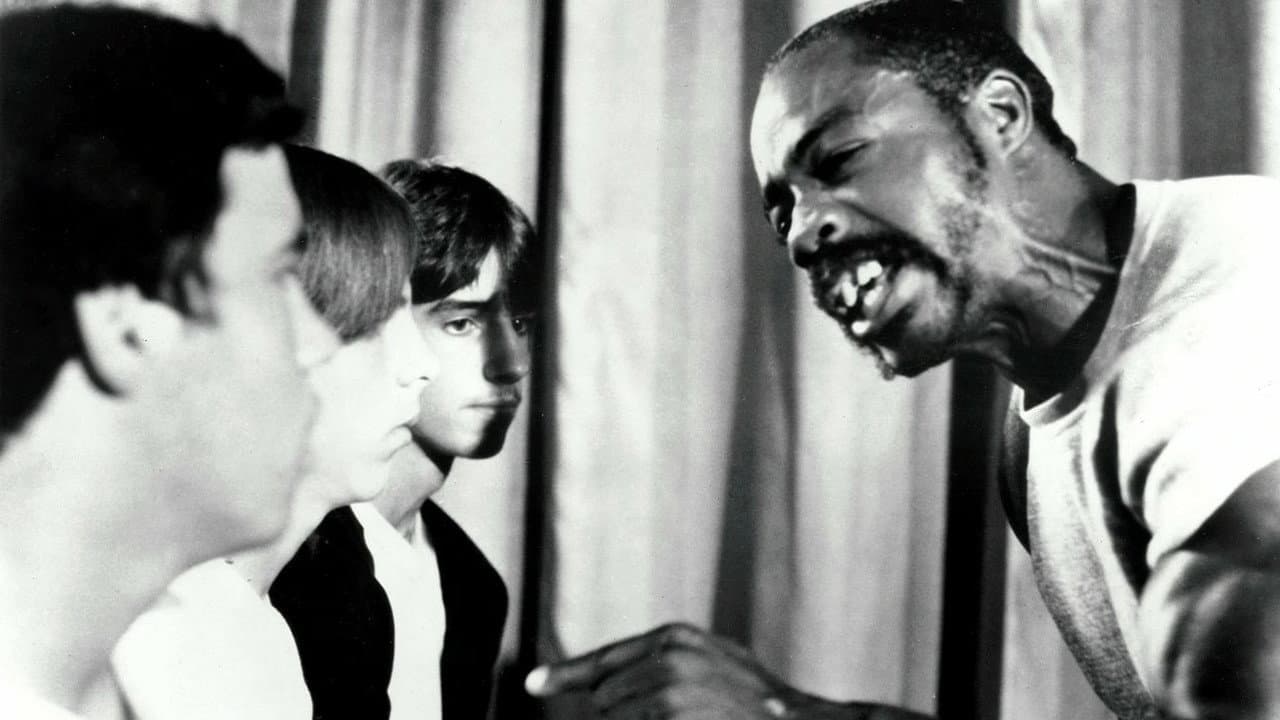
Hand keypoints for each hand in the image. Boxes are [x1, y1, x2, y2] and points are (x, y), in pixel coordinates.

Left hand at [524, 622, 802, 718]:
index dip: (565, 674)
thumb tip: (611, 683)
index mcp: (674, 639)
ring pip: (614, 719)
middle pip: (605, 698)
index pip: (605, 658)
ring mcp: (667, 691)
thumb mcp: (712, 663)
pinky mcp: (668, 716)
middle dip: (622, 714)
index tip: (534, 683)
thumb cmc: (757, 702)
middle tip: (673, 717)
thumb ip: (665, 661)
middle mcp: (666, 658)